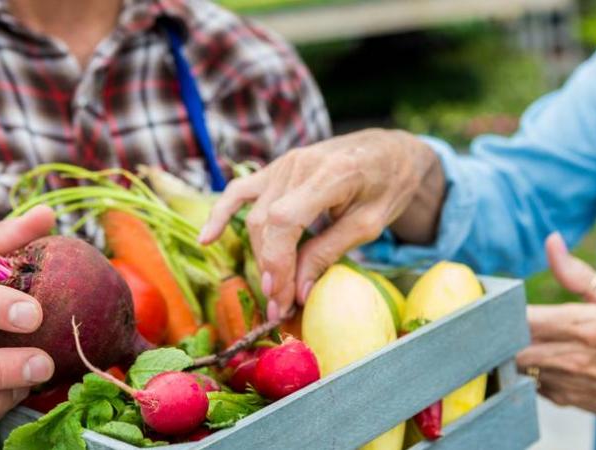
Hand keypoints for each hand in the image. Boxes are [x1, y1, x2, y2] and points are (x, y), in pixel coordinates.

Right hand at [201, 129, 443, 318]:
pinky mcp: (275, 168)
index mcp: (330, 173)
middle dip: (271, 270)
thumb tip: (298, 292)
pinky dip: (221, 214)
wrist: (389, 150)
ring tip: (272, 291)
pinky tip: (207, 239)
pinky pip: (239, 191)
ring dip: (259, 257)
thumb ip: (329, 252)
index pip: (285, 221)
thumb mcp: (370, 224)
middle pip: (266, 223)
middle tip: (282, 307)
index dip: (278, 263)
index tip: (282, 297)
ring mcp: (283, 163)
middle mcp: (299, 164)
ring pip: (254, 217)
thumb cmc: (388, 185)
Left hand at [517, 232, 595, 427]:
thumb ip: (577, 273)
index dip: (502, 311)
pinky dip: (524, 370)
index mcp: (581, 326)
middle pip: (509, 346)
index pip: (520, 319)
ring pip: (514, 366)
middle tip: (500, 322)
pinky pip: (527, 382)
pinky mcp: (562, 399)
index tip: (498, 303)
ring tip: (515, 338)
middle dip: (500, 334)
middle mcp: (570, 356)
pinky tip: (536, 359)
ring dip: (509, 352)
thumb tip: (552, 241)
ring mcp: (565, 381)